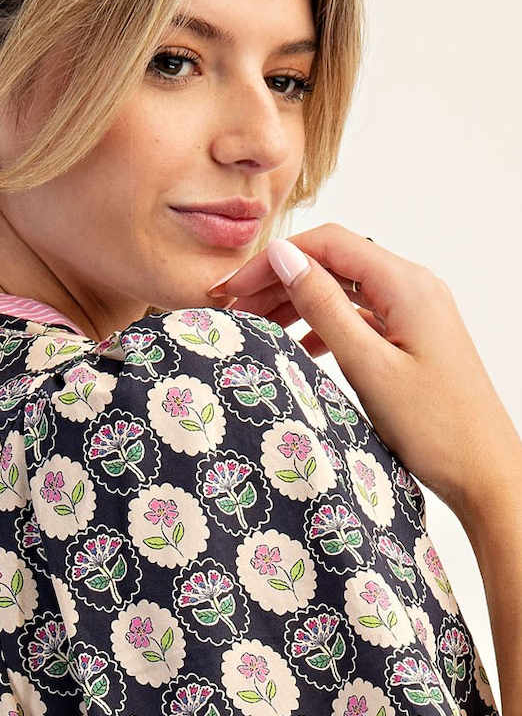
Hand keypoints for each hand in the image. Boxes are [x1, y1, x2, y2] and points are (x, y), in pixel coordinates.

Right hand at [209, 223, 521, 528]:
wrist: (485, 470)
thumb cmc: (437, 428)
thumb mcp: (368, 367)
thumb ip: (324, 308)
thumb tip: (284, 257)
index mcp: (406, 285)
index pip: (327, 245)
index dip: (272, 261)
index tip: (232, 290)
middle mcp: (414, 288)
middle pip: (334, 263)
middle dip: (279, 281)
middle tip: (233, 310)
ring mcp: (416, 313)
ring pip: (344, 290)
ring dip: (298, 303)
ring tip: (256, 328)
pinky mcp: (413, 339)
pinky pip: (360, 317)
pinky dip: (323, 326)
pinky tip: (297, 349)